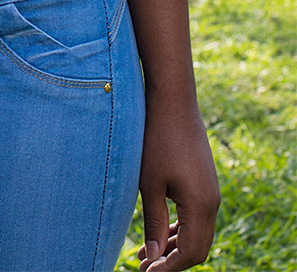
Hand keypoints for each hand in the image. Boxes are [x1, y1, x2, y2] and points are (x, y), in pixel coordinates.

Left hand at [137, 102, 219, 270]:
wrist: (173, 102)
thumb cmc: (156, 139)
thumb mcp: (149, 182)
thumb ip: (153, 221)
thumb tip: (153, 255)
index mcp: (201, 205)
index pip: (189, 252)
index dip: (168, 267)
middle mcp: (212, 201)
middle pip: (198, 247)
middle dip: (173, 261)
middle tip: (145, 266)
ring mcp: (210, 191)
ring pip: (197, 232)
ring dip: (175, 245)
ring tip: (146, 255)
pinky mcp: (204, 182)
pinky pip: (196, 216)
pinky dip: (180, 228)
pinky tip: (160, 231)